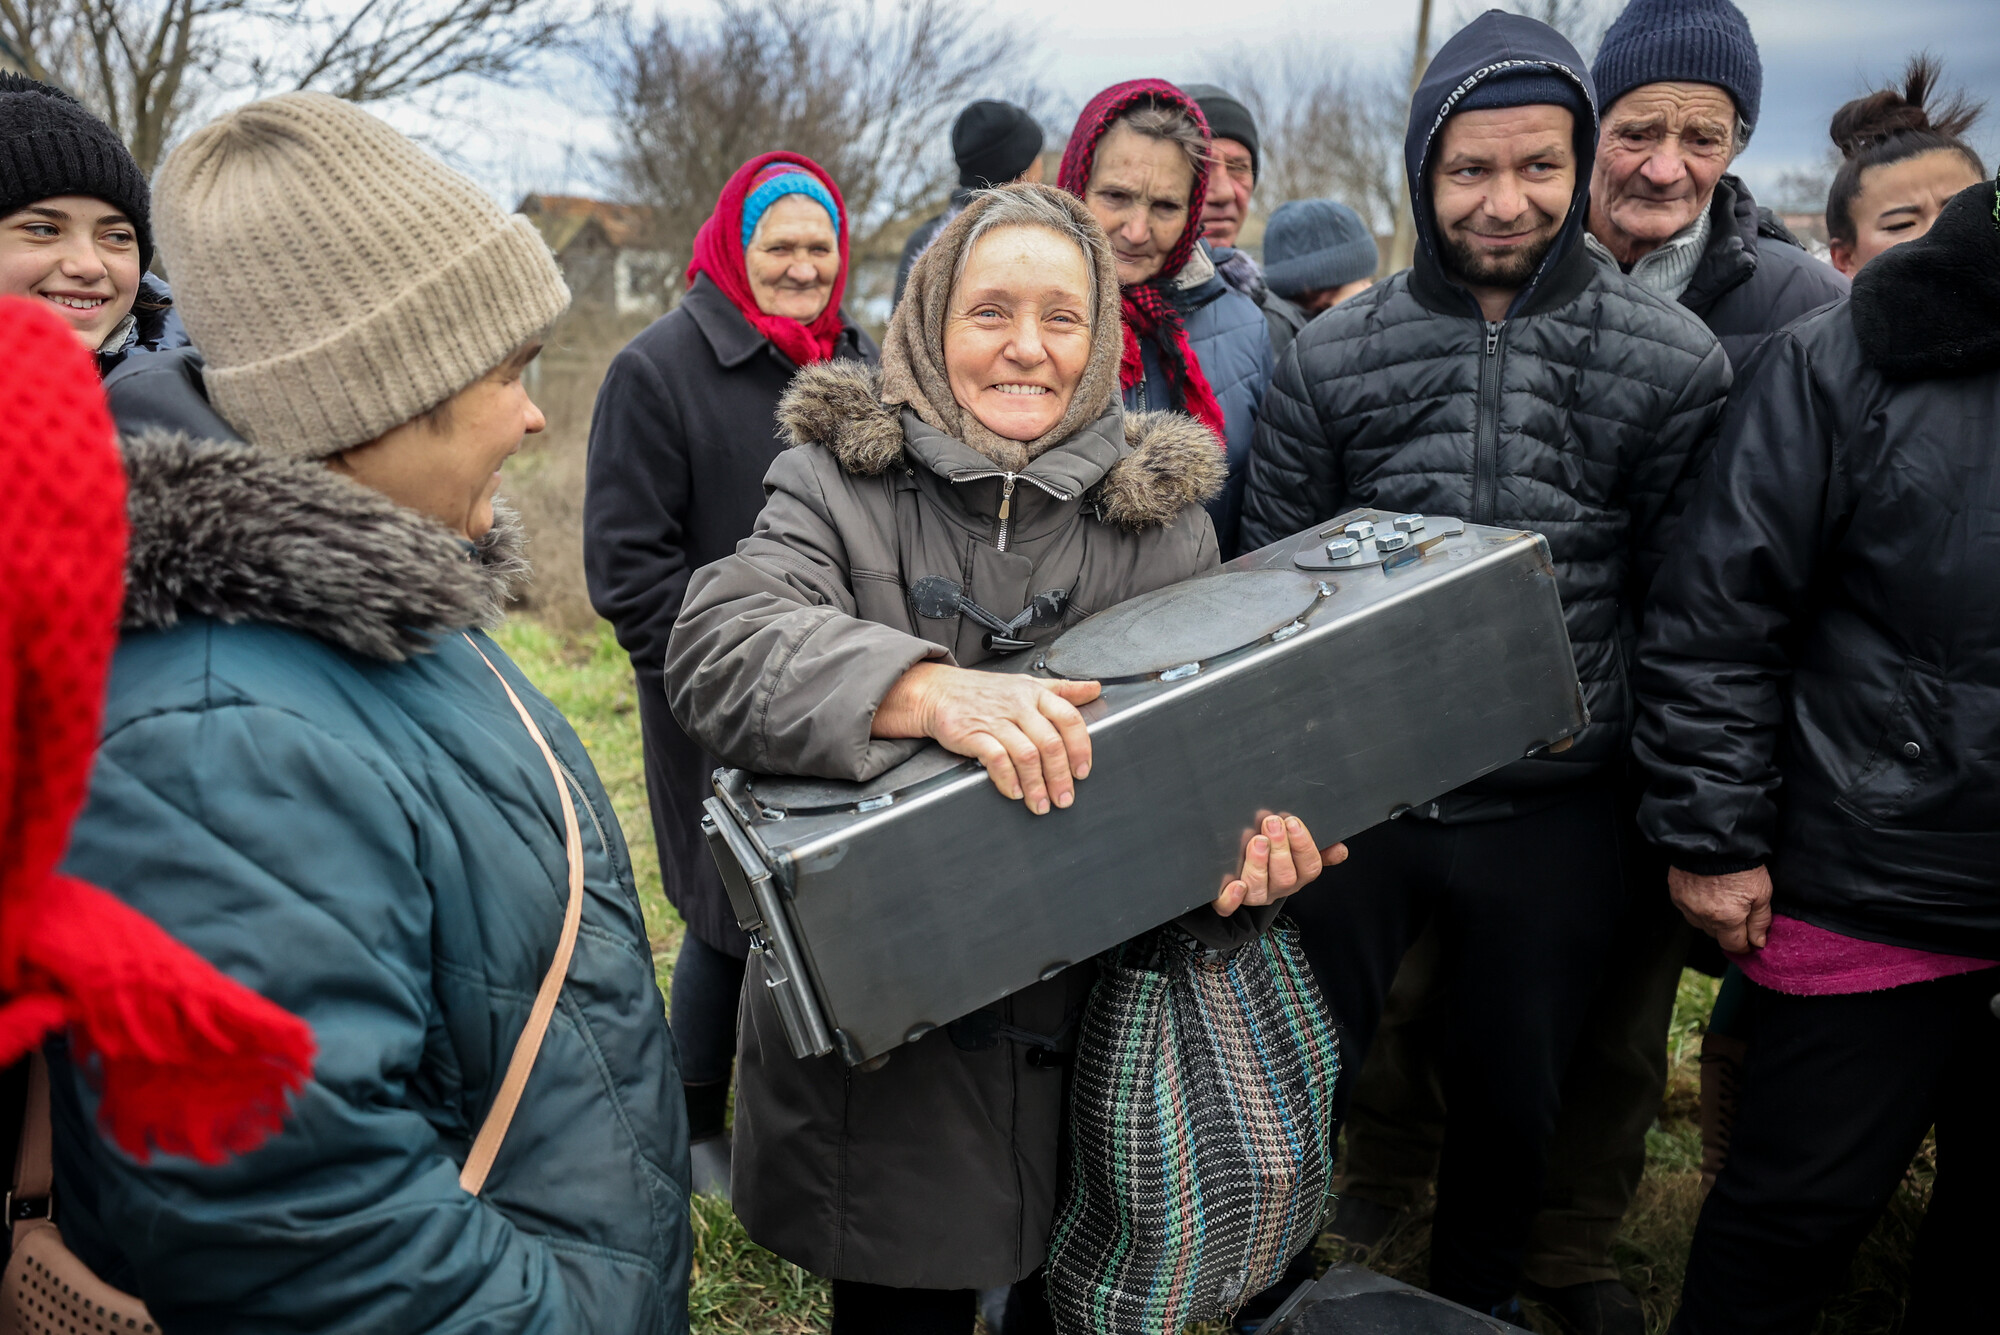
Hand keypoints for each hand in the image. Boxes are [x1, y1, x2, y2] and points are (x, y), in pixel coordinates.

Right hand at [873, 662, 1100, 813]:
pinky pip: (996, 759)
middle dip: (1061, 776)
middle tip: (1064, 797)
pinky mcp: (974, 734)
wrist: (938, 691)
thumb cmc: (984, 692)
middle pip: (1050, 743)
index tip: (1082, 771)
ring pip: (1027, 755)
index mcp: (1035, 694)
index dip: (1080, 747)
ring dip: (1036, 784)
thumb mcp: (1026, 684)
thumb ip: (1062, 690)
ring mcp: (996, 720)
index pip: (1069, 719)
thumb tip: (1095, 689)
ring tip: (1041, 804)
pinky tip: (1014, 792)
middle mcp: (1019, 706)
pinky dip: (1008, 779)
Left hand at [1215, 811, 1347, 916]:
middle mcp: (1276, 889)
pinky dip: (1232, 898)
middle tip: (1272, 822)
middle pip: (1285, 878)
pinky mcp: (1226, 901)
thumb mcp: (1295, 850)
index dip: (1303, 845)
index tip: (1293, 822)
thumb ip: (1318, 849)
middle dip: (1280, 849)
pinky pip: (1229, 906)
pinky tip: (1235, 884)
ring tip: (1257, 840)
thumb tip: (1341, 849)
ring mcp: (1253, 896)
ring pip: (1259, 890)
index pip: (1309, 867)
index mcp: (1296, 875)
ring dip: (1259, 864)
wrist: (1233, 874)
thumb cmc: (1269, 854)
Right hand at [1668, 865, 1773, 953]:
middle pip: (1716, 935)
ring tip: (1720, 901)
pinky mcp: (1675, 893)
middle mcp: (1703, 916)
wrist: (1713, 839)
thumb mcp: (1762, 892)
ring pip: (1700, 923)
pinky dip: (1697, 906)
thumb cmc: (1740, 864)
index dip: (1744, 945)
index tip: (1750, 940)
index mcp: (1726, 919)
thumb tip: (1758, 942)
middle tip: (1738, 914)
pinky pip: (1687, 909)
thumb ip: (1760, 921)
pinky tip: (1705, 894)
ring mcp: (1687, 905)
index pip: (1734, 945)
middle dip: (1728, 930)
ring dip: (1711, 919)